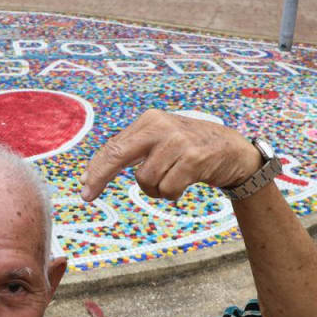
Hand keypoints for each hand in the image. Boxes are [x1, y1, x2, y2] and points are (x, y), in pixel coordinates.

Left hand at [80, 109, 261, 201]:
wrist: (233, 150)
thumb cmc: (190, 148)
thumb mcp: (161, 140)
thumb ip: (134, 150)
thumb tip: (93, 172)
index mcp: (150, 121)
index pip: (114, 146)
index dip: (95, 168)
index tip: (84, 187)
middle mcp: (161, 126)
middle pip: (118, 156)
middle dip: (100, 177)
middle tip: (87, 196)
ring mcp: (178, 142)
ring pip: (145, 181)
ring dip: (156, 190)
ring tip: (172, 180)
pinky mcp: (194, 159)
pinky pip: (167, 189)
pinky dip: (172, 194)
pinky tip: (184, 184)